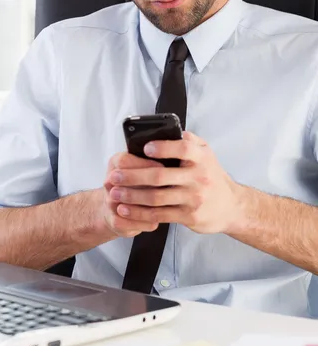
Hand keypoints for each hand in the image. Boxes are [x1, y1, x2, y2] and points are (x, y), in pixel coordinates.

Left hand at [107, 131, 247, 234]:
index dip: (164, 148)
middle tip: (115, 176)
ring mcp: (194, 198)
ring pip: (156, 197)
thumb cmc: (211, 176)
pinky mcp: (189, 216)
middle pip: (160, 176)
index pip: (183, 149)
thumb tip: (168, 129)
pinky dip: (139, 213)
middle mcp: (199, 177)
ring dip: (132, 195)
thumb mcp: (206, 153)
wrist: (231, 207)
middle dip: (133, 176)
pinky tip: (126, 209)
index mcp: (202, 158)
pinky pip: (159, 215)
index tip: (145, 148)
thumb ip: (189, 141)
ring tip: (115, 193)